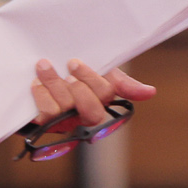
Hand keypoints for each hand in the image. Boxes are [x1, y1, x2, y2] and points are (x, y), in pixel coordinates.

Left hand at [27, 59, 156, 145]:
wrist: (48, 63)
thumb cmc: (78, 70)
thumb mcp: (101, 71)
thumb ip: (122, 82)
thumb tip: (151, 92)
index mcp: (103, 102)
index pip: (105, 97)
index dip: (92, 81)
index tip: (76, 63)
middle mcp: (86, 117)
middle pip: (91, 113)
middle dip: (79, 88)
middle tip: (69, 66)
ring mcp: (66, 122)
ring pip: (64, 111)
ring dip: (54, 85)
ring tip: (44, 66)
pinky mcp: (45, 124)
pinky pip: (45, 117)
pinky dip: (41, 96)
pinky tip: (36, 82)